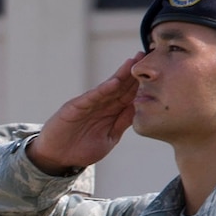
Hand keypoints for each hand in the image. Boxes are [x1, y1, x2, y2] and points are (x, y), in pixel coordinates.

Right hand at [27, 54, 143, 175]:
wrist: (56, 159)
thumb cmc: (81, 150)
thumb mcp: (109, 138)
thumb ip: (123, 123)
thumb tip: (141, 108)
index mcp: (110, 113)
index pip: (129, 95)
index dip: (142, 84)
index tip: (159, 72)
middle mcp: (100, 105)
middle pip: (121, 86)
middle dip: (134, 73)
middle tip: (149, 56)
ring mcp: (87, 105)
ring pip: (108, 88)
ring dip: (121, 75)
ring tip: (134, 62)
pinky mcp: (74, 108)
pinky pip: (91, 98)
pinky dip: (102, 90)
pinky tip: (114, 82)